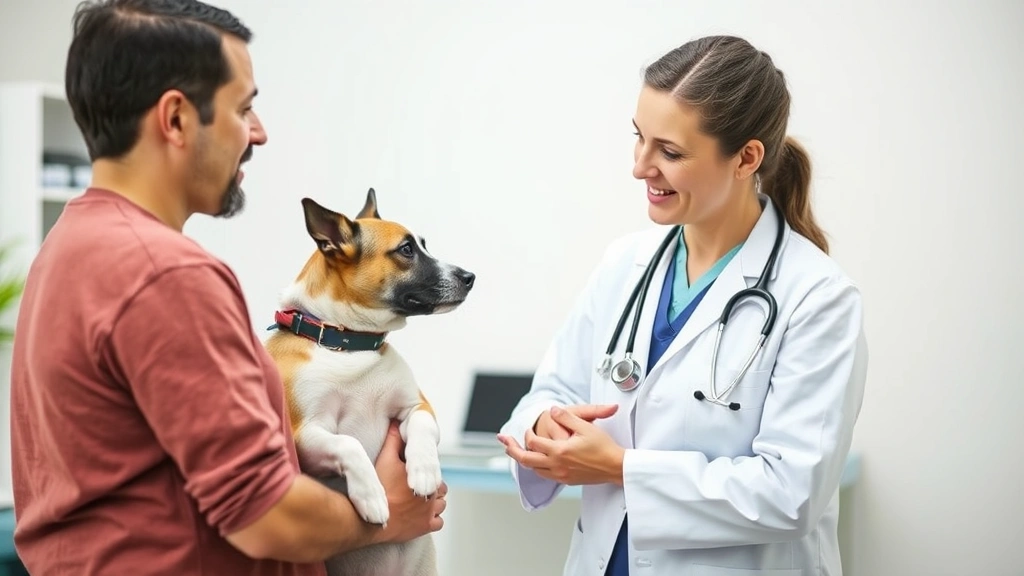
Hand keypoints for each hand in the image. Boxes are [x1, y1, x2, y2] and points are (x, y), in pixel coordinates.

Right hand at [373, 421, 446, 543]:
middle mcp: (431, 494)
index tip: (414, 476)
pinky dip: (433, 520)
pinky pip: (438, 522)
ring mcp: (430, 512)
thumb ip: (393, 440)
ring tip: (419, 503)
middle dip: (431, 488)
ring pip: (441, 505)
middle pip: (440, 489)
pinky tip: (422, 517)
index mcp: (424, 476)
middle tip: (416, 489)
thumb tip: (395, 422)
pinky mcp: (426, 527)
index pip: (433, 473)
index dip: (424, 473)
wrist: (372, 519)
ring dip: (433, 504)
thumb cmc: (379, 488)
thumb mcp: (385, 459)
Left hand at [498, 406, 624, 485]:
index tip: (528, 428)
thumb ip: (566, 417)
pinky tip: (538, 462)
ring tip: (517, 452)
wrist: (616, 467)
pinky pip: (545, 475)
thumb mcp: (585, 426)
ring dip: (525, 460)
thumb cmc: (604, 447)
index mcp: (560, 451)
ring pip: (534, 470)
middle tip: (503, 442)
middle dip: (512, 450)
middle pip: (525, 460)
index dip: (527, 433)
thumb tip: (552, 410)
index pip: (533, 442)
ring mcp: (561, 475)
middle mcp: (557, 465)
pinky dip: (537, 467)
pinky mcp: (566, 481)